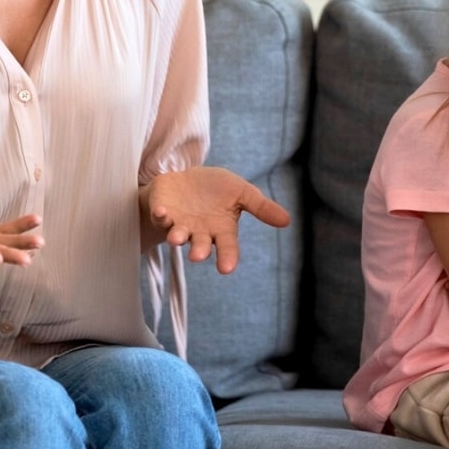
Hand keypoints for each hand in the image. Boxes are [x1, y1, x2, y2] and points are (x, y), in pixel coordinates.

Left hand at [146, 166, 291, 273]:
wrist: (187, 179)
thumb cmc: (217, 190)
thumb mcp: (243, 193)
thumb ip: (261, 207)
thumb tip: (287, 221)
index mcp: (221, 229)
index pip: (227, 247)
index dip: (227, 258)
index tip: (226, 269)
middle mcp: (200, 232)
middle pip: (200, 246)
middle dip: (199, 251)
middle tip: (197, 256)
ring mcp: (180, 224)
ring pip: (179, 235)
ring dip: (177, 237)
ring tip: (176, 238)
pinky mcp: (163, 212)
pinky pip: (161, 217)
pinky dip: (161, 215)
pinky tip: (162, 212)